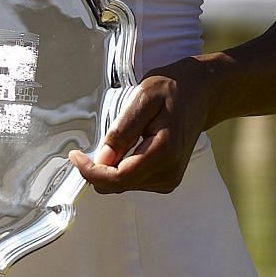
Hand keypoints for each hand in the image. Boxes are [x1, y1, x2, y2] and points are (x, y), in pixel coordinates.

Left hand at [69, 56, 218, 194]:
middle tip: (86, 148)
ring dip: (109, 169)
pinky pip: (132, 181)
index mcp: (164, 152)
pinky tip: (126, 148)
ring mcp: (170, 178)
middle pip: (118, 185)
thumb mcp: (143, 98)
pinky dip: (120, 169)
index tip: (75, 155)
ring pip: (123, 185)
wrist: (200, 94)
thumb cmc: (172, 90)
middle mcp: (169, 172)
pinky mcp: (168, 179)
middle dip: (97, 170)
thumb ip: (122, 131)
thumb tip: (102, 159)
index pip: (118, 178)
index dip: (90, 172)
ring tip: (116, 141)